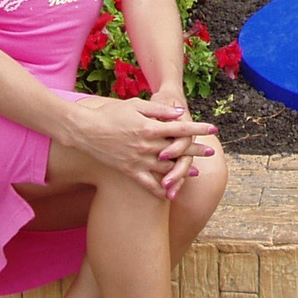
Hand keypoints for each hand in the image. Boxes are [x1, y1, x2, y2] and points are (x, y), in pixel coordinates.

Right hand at [69, 95, 216, 197]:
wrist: (85, 130)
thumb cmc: (110, 114)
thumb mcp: (135, 105)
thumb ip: (159, 110)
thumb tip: (179, 114)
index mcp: (149, 128)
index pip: (180, 129)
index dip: (198, 129)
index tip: (212, 128)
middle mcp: (146, 146)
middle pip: (177, 150)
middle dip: (195, 150)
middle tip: (210, 151)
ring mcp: (138, 161)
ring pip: (166, 169)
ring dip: (183, 171)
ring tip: (196, 172)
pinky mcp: (129, 171)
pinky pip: (148, 184)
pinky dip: (160, 189)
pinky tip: (170, 192)